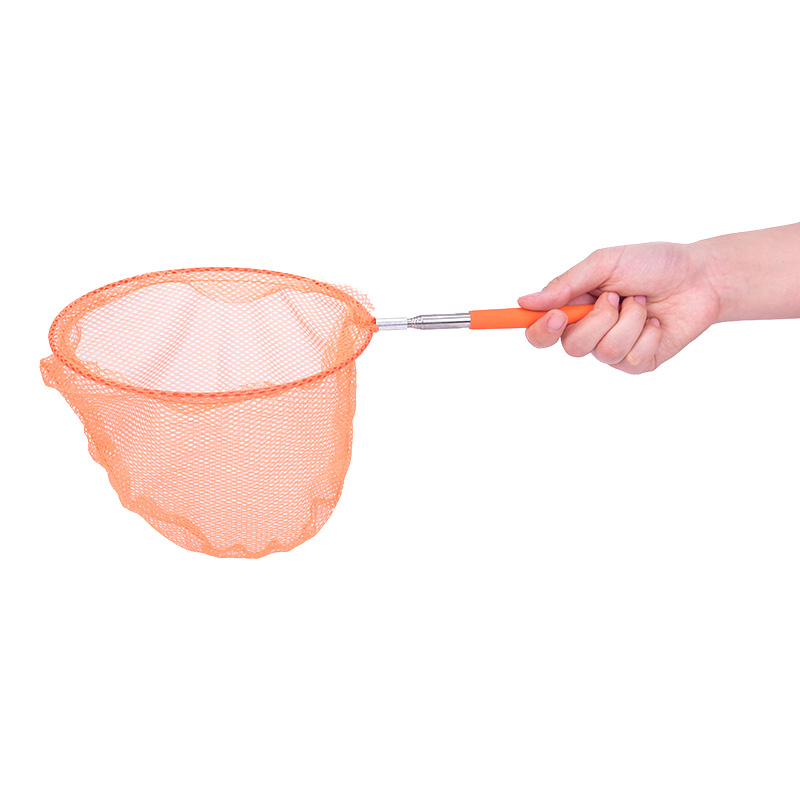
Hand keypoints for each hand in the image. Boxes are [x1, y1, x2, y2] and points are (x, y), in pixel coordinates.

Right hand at [519, 241, 721, 373]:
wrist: (700, 276)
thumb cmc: (652, 263)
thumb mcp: (604, 263)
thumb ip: (565, 284)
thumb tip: (525, 301)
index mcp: (573, 306)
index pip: (540, 331)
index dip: (540, 330)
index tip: (556, 317)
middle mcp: (589, 331)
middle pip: (570, 346)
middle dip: (596, 320)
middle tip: (614, 298)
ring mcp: (614, 349)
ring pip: (603, 351)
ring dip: (627, 322)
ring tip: (641, 303)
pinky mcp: (638, 362)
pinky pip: (631, 358)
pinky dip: (646, 334)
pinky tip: (656, 321)